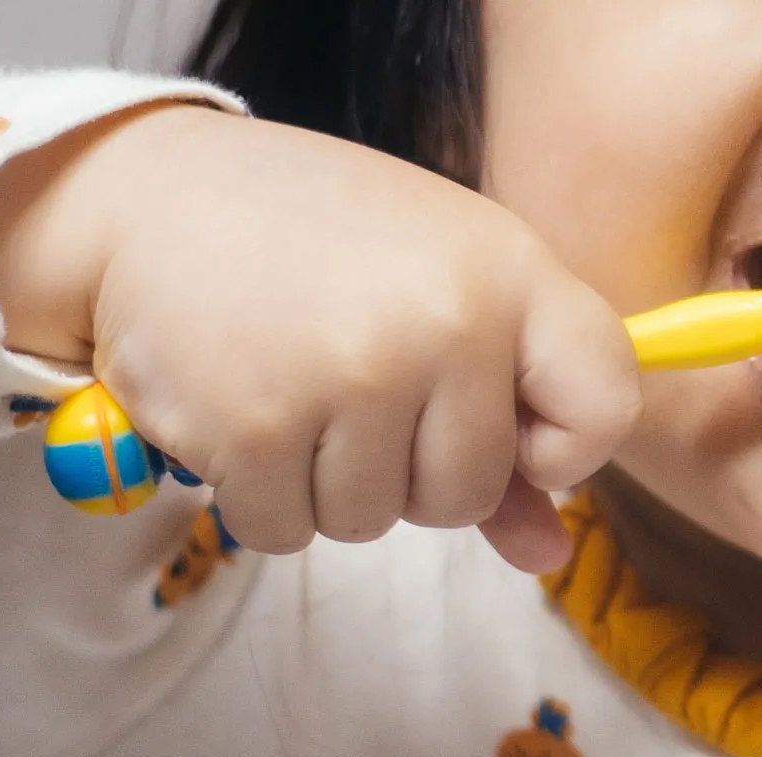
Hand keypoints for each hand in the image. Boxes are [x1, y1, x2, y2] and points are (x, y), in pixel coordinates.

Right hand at [0, 103, 639, 567]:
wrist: (152, 195)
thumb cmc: (320, 246)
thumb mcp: (438, 292)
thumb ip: (506, 427)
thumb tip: (548, 556)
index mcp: (510, 273)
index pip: (608, 402)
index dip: (570, 448)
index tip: (517, 433)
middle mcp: (445, 322)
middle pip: (469, 492)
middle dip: (411, 471)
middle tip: (356, 387)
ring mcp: (352, 377)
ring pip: (374, 521)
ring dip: (328, 482)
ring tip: (292, 384)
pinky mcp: (257, 429)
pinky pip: (288, 531)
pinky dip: (262, 496)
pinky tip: (241, 409)